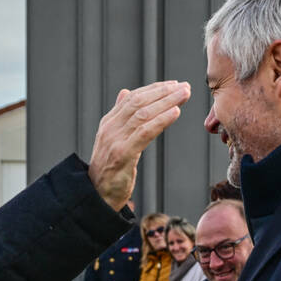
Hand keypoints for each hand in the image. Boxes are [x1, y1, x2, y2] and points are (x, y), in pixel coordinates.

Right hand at [89, 81, 190, 210]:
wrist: (96, 195)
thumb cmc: (109, 170)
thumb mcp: (112, 139)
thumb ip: (120, 117)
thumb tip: (125, 93)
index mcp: (109, 122)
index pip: (132, 98)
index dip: (154, 89)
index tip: (174, 84)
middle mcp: (111, 128)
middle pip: (139, 102)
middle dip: (163, 92)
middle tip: (184, 87)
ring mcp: (115, 140)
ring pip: (143, 114)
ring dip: (166, 102)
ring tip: (183, 95)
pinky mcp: (122, 154)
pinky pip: (145, 132)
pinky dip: (161, 120)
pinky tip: (175, 113)